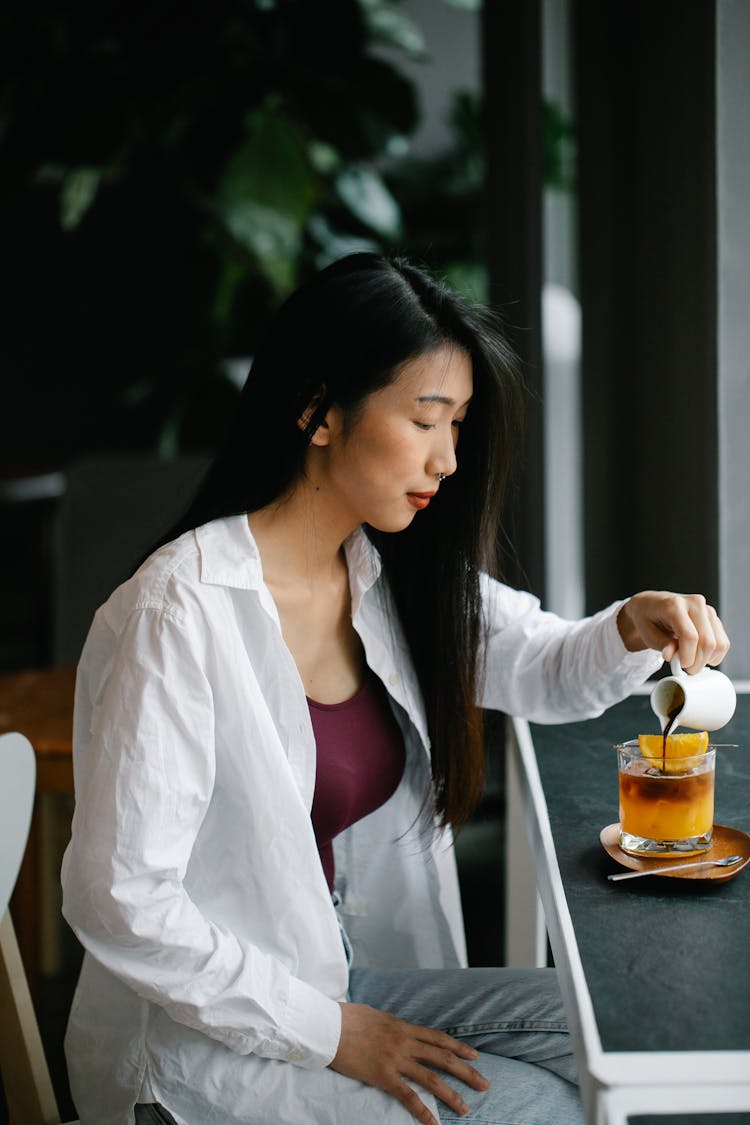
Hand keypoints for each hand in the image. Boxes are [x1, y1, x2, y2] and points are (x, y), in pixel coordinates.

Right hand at [328, 1002, 488, 1123]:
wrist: (329, 1026)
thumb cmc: (348, 1018)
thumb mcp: (376, 1015)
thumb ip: (391, 1024)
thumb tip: (398, 1028)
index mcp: (403, 1027)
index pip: (438, 1038)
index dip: (458, 1047)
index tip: (475, 1055)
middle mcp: (404, 1042)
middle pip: (442, 1057)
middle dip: (466, 1071)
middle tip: (485, 1084)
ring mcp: (395, 1059)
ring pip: (431, 1078)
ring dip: (451, 1094)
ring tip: (466, 1107)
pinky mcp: (383, 1075)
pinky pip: (407, 1096)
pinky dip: (422, 1111)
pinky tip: (433, 1123)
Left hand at [617, 591, 729, 672]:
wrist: (651, 605)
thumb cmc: (647, 618)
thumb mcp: (646, 632)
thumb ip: (661, 644)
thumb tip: (671, 654)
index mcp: (675, 604)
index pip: (690, 636)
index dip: (687, 656)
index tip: (681, 665)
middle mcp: (694, 603)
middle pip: (707, 642)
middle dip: (697, 662)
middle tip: (685, 668)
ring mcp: (707, 609)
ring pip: (719, 643)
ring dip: (707, 660)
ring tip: (691, 661)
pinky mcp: (713, 618)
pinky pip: (723, 642)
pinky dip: (713, 655)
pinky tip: (699, 655)